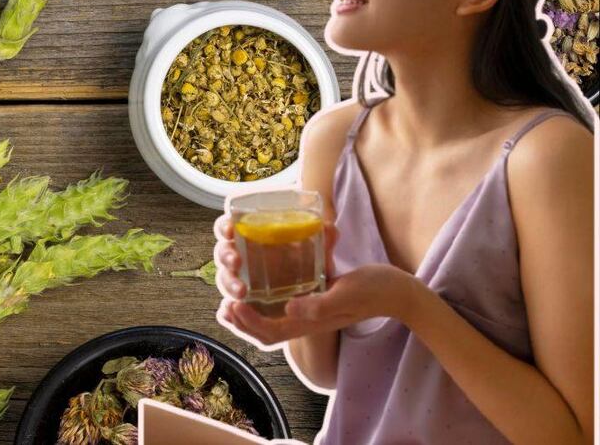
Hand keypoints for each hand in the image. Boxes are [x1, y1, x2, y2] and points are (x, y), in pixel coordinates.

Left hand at [213, 212, 419, 346]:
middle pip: (267, 333)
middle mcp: (307, 321)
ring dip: (250, 317)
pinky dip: (266, 304)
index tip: (233, 306)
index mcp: (311, 323)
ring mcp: (311, 313)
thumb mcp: (345, 293)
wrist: (398, 292)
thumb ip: (319, 305)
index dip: (248, 324)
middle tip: (224, 306)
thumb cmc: (374, 290)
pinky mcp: (314, 302)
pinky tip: (257, 288)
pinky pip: (284, 309)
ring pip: (273, 323)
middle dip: (242, 324)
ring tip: (232, 301)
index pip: (272, 332)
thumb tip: (290, 308)